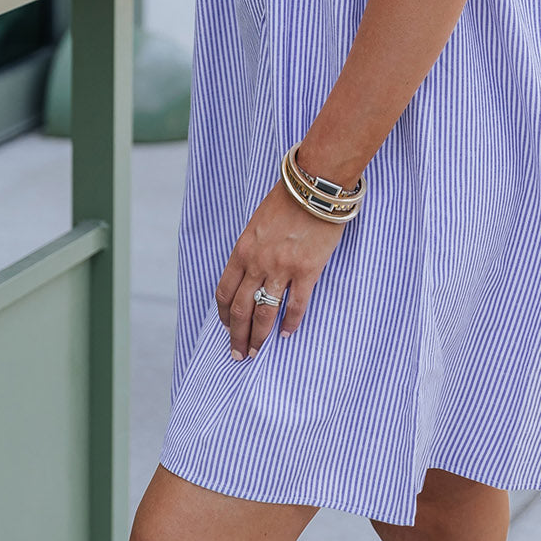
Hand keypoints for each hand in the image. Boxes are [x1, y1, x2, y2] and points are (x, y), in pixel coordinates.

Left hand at [215, 176, 347, 360]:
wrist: (315, 186)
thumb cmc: (288, 200)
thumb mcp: (258, 223)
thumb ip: (251, 250)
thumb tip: (250, 275)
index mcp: (242, 250)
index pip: (225, 291)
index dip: (224, 315)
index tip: (227, 328)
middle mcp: (258, 263)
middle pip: (240, 309)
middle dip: (237, 336)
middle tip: (238, 354)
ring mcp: (282, 268)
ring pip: (264, 313)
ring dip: (259, 337)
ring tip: (257, 352)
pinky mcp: (307, 271)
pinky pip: (295, 305)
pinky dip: (290, 323)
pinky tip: (287, 334)